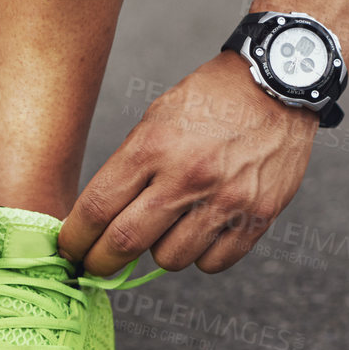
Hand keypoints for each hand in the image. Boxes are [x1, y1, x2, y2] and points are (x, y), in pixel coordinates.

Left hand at [60, 52, 316, 274]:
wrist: (278, 83)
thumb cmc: (210, 101)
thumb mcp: (156, 119)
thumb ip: (130, 168)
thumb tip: (99, 220)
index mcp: (154, 146)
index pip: (97, 208)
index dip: (75, 238)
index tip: (69, 249)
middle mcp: (187, 176)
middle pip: (125, 243)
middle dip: (101, 262)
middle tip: (95, 266)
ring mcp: (225, 199)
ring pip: (169, 259)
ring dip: (159, 253)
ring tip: (168, 228)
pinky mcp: (258, 215)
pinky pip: (213, 263)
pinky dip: (201, 256)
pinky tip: (202, 232)